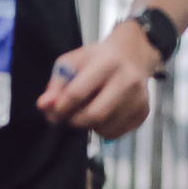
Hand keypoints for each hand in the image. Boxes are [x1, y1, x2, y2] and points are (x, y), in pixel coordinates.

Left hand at [38, 20, 164, 136]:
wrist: (133, 55)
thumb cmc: (99, 59)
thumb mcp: (73, 62)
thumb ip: (56, 85)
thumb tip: (44, 107)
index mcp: (107, 63)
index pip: (77, 93)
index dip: (61, 107)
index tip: (54, 111)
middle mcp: (127, 81)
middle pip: (94, 115)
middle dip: (75, 120)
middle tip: (69, 116)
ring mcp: (138, 98)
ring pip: (104, 128)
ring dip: (89, 126)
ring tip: (88, 110)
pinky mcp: (143, 112)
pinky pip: (116, 133)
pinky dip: (103, 129)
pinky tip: (104, 114)